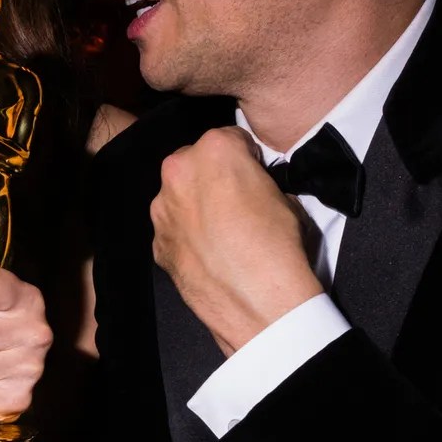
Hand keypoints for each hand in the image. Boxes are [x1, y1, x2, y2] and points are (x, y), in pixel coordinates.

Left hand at [150, 127, 322, 354]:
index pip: (229, 138)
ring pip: (179, 196)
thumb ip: (258, 179)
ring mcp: (162, 210)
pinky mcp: (157, 243)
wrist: (257, 303)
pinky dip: (187, 235)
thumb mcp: (285, 195)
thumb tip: (252, 186)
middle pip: (194, 162)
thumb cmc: (277, 246)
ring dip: (195, 205)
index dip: (244, 156)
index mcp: (214, 150)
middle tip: (236, 201)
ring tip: (223, 231)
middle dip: (212, 176)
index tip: (253, 171)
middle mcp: (178, 173)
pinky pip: (173, 229)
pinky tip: (210, 252)